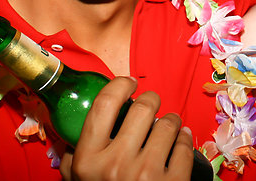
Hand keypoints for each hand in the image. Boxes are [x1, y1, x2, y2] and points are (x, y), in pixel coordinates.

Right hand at [60, 76, 194, 180]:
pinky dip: (185, 140)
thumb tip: (70, 135)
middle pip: (143, 108)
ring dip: (170, 121)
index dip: (120, 85)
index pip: (104, 105)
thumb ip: (73, 160)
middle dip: (150, 101)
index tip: (128, 83)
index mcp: (89, 160)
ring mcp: (147, 173)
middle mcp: (116, 164)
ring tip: (167, 126)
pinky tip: (180, 142)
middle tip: (150, 105)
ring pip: (168, 124)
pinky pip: (185, 145)